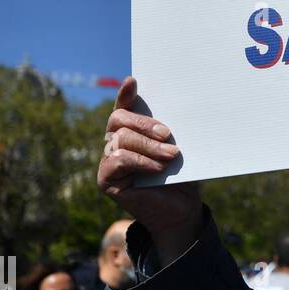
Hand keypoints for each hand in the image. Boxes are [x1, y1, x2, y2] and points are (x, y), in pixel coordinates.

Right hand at [97, 77, 202, 262]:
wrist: (182, 208)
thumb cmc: (182, 175)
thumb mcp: (178, 147)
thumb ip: (169, 131)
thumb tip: (177, 111)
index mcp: (133, 130)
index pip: (124, 106)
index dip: (126, 93)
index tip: (133, 80)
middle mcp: (115, 141)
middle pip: (119, 119)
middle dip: (143, 123)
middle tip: (167, 134)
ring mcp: (107, 159)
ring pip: (120, 139)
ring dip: (148, 146)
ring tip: (171, 156)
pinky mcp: (106, 179)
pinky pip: (117, 159)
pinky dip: (140, 161)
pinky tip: (157, 168)